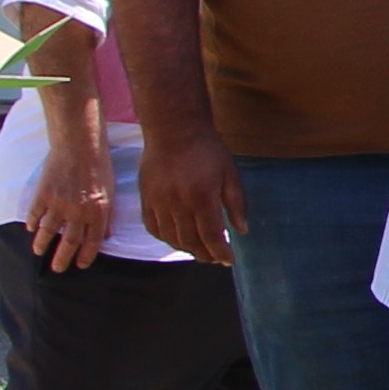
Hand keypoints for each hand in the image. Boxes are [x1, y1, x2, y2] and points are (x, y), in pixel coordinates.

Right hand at [26, 126, 114, 272]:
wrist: (79, 144)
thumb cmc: (99, 166)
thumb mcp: (110, 191)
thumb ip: (107, 215)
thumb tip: (106, 234)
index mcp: (98, 211)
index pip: (92, 242)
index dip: (86, 256)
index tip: (80, 265)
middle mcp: (78, 211)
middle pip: (69, 242)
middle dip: (62, 258)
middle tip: (57, 269)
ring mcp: (59, 203)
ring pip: (49, 231)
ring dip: (42, 244)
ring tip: (38, 251)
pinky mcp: (44, 193)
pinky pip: (35, 214)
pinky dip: (32, 223)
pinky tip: (31, 229)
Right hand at [139, 122, 244, 265]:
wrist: (174, 129)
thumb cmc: (207, 150)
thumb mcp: (230, 173)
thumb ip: (237, 203)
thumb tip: (242, 231)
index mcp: (201, 196)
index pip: (211, 236)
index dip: (221, 252)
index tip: (229, 260)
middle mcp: (177, 202)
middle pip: (190, 241)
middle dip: (205, 254)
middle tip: (215, 257)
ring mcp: (158, 201)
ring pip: (171, 238)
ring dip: (186, 248)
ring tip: (199, 250)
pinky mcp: (146, 198)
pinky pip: (153, 227)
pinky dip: (166, 238)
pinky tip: (178, 238)